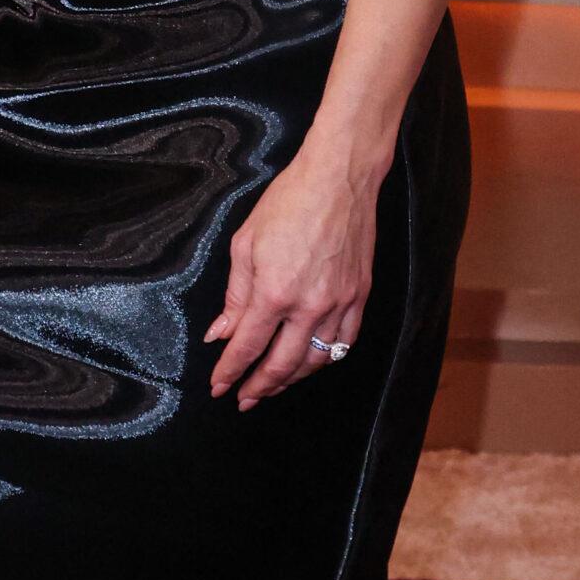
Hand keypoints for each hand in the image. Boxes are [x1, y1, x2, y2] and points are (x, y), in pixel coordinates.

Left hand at [204, 151, 378, 408]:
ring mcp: (339, 305)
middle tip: (243, 399)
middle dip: (259, 387)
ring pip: (315, 361)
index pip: (248, 346)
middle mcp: (309, 306)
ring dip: (291, 379)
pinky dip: (325, 360)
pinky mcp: (360, 298)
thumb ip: (235, 295)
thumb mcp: (245, 242)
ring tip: (272, 386)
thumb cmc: (288, 202)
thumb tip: (221, 332)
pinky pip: (344, 344)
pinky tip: (311, 363)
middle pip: (282, 364)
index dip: (231, 370)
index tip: (219, 386)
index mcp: (274, 291)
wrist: (339, 180)